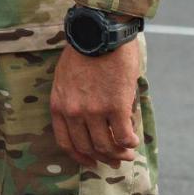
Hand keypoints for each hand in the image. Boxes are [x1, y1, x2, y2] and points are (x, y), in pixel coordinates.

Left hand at [50, 37, 143, 167]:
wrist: (98, 33)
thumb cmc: (84, 52)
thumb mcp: (66, 78)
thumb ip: (73, 101)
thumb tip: (90, 123)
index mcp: (58, 105)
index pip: (66, 142)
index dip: (80, 156)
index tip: (91, 161)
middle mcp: (73, 112)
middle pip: (88, 148)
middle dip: (103, 158)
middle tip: (116, 160)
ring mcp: (93, 111)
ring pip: (107, 146)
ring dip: (120, 153)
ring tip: (129, 152)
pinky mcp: (114, 106)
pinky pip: (123, 135)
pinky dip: (130, 141)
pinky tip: (134, 139)